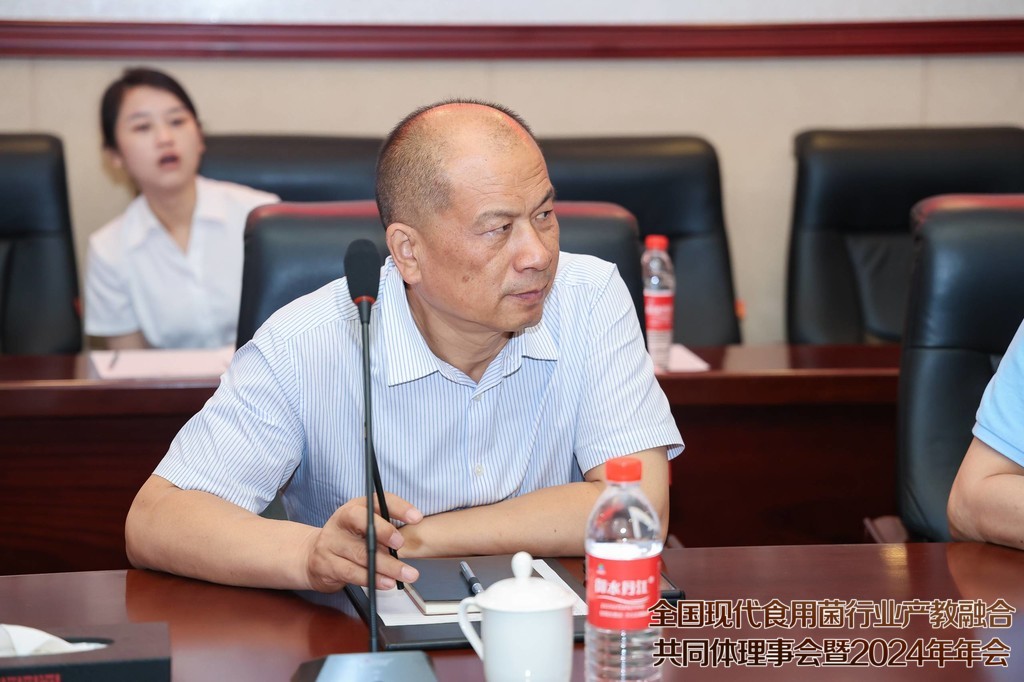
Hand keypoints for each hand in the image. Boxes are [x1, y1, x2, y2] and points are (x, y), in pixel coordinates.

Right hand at [304, 492, 421, 592]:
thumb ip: (385, 530)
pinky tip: (386, 582)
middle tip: (402, 544)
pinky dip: (372, 578)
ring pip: (360, 552)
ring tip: (406, 574)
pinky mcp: (327, 564)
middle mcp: (341, 521)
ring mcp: (331, 542)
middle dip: (385, 532)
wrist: (312, 556)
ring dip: (386, 565)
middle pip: (363, 522)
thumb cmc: (348, 540)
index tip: (416, 517)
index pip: (376, 500)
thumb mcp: (364, 528)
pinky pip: (352, 572)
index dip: (398, 507)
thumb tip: (413, 539)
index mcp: (355, 507)